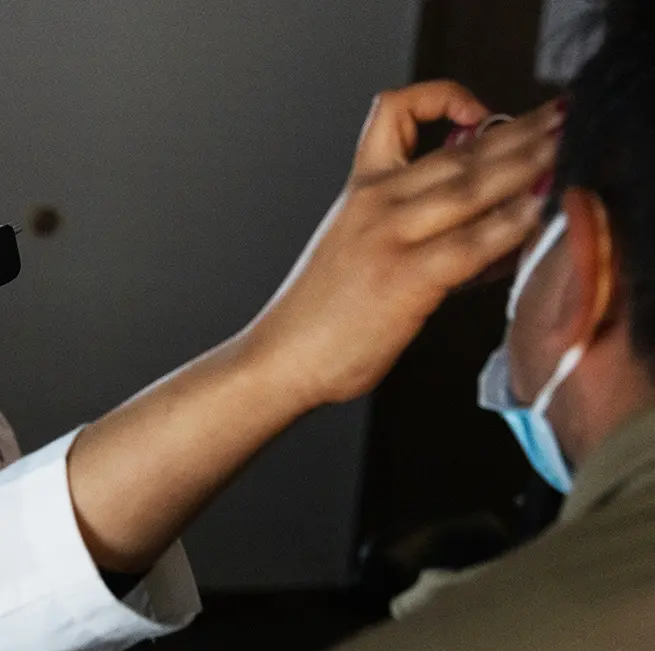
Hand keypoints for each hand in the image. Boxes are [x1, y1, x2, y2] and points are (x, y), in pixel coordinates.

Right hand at [250, 82, 561, 405]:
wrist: (280, 357)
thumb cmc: (318, 318)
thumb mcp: (357, 250)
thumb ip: (416, 229)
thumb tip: (490, 226)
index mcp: (359, 190)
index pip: (395, 113)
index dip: (442, 98)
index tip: (479, 114)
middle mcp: (374, 202)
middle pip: (460, 150)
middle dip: (520, 132)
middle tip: (562, 123)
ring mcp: (390, 237)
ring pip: (472, 185)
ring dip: (527, 166)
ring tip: (563, 156)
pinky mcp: (405, 277)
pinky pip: (472, 243)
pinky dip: (510, 225)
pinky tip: (535, 215)